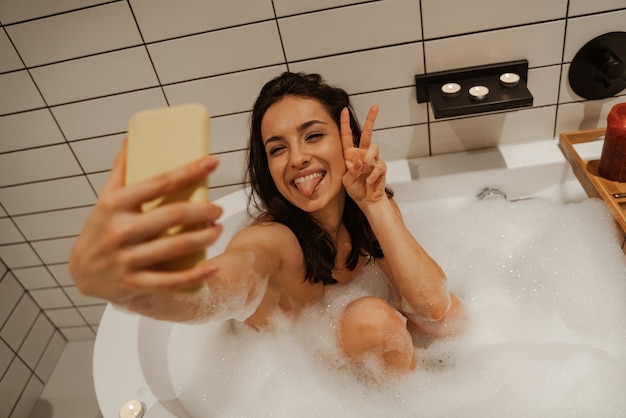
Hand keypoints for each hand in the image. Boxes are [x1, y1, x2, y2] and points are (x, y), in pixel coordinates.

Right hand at [69, 141, 222, 303]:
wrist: (81, 271)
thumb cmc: (100, 229)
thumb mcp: (106, 197)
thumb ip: (122, 169)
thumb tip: (133, 138)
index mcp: (115, 204)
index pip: (159, 182)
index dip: (190, 171)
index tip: (212, 162)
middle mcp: (120, 231)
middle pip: (173, 216)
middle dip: (203, 210)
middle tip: (218, 208)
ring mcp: (126, 259)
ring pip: (176, 247)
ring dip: (205, 237)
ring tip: (217, 229)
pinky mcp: (133, 283)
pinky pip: (170, 281)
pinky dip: (196, 275)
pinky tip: (212, 266)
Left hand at [341, 105, 386, 203]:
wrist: (367, 201)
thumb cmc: (356, 190)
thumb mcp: (346, 181)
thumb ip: (351, 171)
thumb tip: (359, 162)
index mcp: (350, 155)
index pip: (347, 136)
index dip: (345, 123)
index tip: (344, 111)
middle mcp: (362, 154)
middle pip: (367, 133)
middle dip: (371, 119)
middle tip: (375, 108)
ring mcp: (372, 160)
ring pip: (374, 148)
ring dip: (369, 159)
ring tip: (364, 170)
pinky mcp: (381, 167)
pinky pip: (379, 165)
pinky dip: (373, 174)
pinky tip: (368, 181)